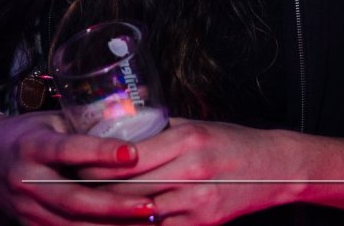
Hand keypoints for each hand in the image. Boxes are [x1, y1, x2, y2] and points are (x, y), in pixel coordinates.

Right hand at [0, 110, 156, 224]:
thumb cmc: (30, 132)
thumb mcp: (54, 121)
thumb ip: (89, 128)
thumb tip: (143, 120)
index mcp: (33, 146)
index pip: (69, 149)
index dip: (101, 152)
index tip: (134, 153)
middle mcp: (26, 179)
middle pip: (72, 198)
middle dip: (113, 206)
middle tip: (150, 206)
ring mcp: (25, 207)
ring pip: (69, 224)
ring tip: (147, 224)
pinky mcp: (27, 224)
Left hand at [83, 118, 287, 225]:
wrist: (276, 167)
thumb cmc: (235, 142)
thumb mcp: (197, 127)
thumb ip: (159, 133)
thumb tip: (118, 135)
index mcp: (188, 140)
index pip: (126, 158)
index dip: (94, 164)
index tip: (72, 163)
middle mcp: (192, 171)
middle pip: (126, 189)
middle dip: (92, 191)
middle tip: (67, 189)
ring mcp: (197, 201)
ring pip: (137, 213)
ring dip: (108, 213)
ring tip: (85, 208)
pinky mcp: (202, 224)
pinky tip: (119, 222)